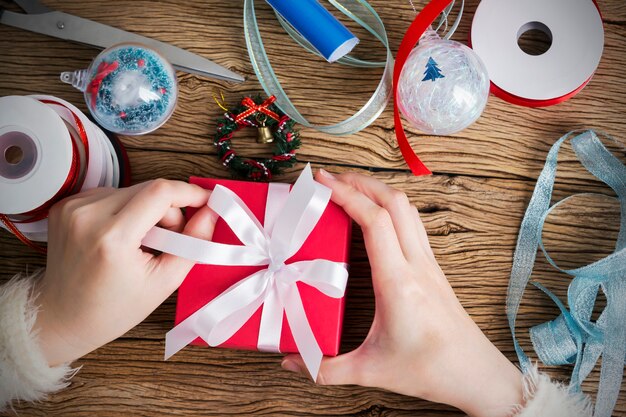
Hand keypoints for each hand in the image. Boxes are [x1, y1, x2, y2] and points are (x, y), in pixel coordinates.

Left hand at [35, 180, 216, 365]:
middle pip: (148, 188)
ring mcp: (73, 208)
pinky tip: (122, 236)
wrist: (60, 318)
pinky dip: (126, 210)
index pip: (160, 192)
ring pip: (132, 190)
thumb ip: (194, 244)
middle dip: (169, 209)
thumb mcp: (164, 282)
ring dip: (147, 209)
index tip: (206, 200)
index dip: (189, 193)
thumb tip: (211, 212)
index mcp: (112, 238)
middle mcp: (87, 215)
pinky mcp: (66, 205)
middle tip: (171, 238)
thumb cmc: (111, 309)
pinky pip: (112, 195)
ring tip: (143, 242)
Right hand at [281, 170, 522, 416]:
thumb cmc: (429, 370)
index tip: (322, 182)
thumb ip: (325, 369)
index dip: (347, 195)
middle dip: (361, 182)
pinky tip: (376, 216)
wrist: (475, 374)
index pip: (374, 222)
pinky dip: (392, 208)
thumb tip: (289, 362)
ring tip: (351, 188)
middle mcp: (417, 265)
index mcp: (398, 283)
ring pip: (408, 209)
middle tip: (331, 178)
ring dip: (378, 191)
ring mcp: (428, 264)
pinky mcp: (433, 269)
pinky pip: (414, 224)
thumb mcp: (370, 371)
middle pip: (394, 202)